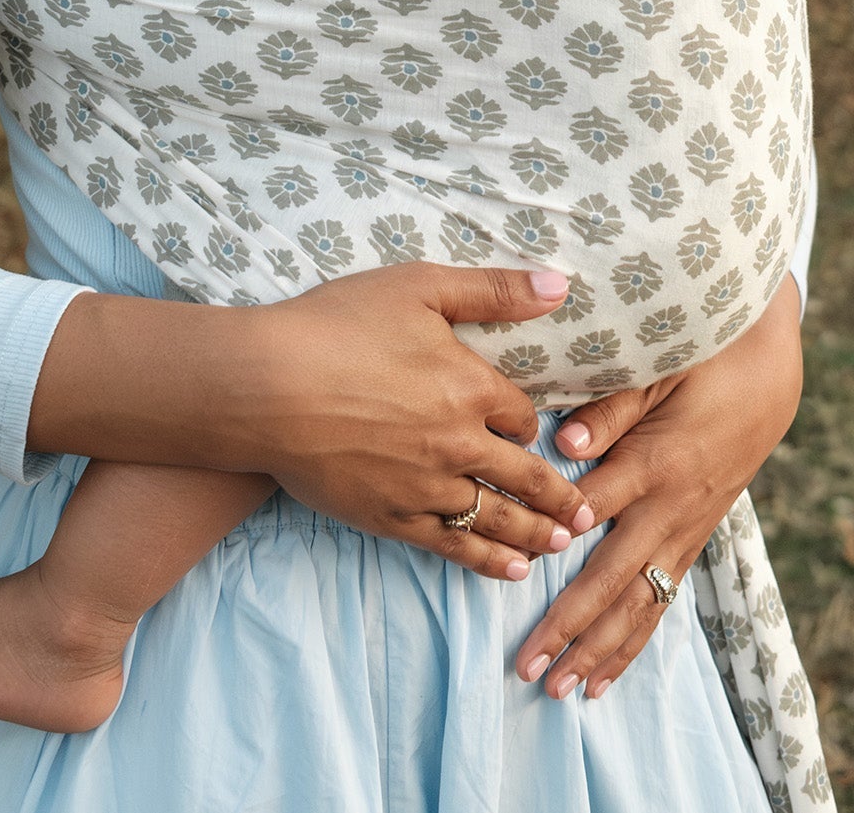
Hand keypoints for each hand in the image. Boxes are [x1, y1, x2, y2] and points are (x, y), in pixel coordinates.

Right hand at [243, 264, 597, 579]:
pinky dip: (487, 559)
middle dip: (559, 495)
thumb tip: (561, 285)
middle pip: (524, 476)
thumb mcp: (419, 287)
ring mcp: (426, 486)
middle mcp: (459, 442)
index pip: (521, 414)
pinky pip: (452, 544)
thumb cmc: (336, 325)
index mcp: (470, 386)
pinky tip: (509, 569)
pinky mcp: (390, 517)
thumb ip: (493, 290)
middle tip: (587, 512)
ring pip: (497, 517)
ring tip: (561, 545)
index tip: (531, 431)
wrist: (267, 385)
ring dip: (535, 533)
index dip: (528, 422)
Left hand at [515, 279, 802, 700]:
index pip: (600, 505)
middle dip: (570, 627)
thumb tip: (563, 442)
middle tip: (529, 666)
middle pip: (614, 580)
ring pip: (639, 607)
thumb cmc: (701, 359)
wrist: (767, 377)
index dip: (564, 529)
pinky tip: (604, 678)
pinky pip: (660, 603)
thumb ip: (610, 407)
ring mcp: (684, 531)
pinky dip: (631, 643)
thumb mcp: (658, 367)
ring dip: (598, 651)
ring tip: (561, 691)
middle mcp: (670, 509)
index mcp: (656, 461)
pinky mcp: (691, 540)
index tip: (526, 558)